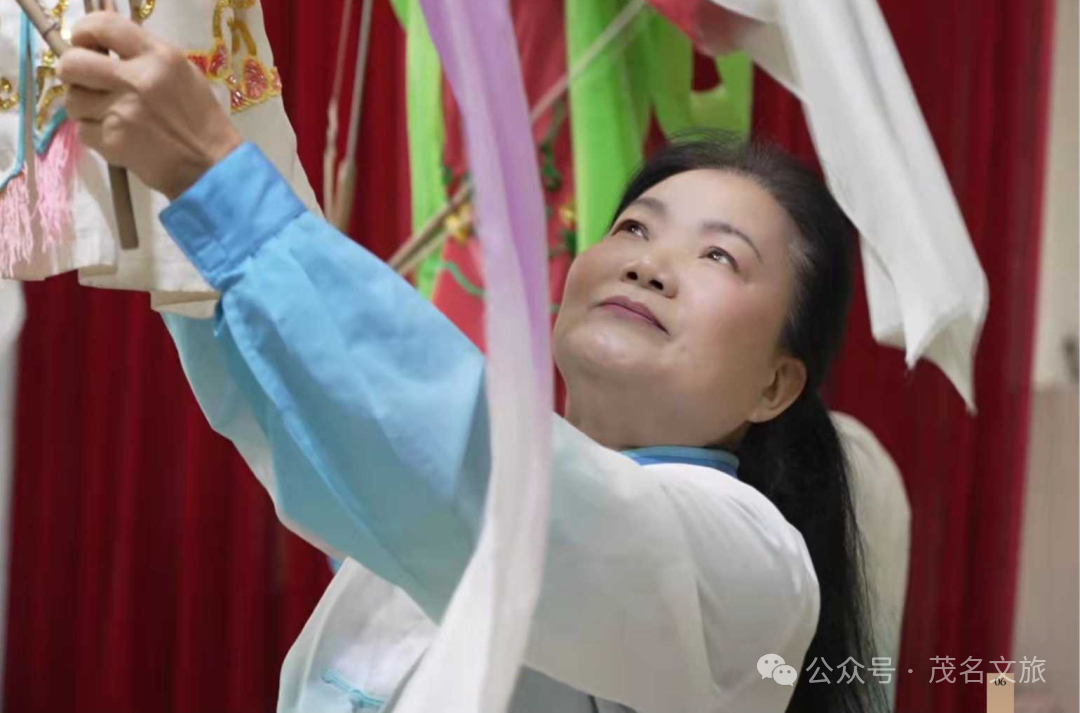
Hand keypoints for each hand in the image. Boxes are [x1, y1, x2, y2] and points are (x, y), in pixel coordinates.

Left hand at [57, 11, 242, 199]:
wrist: (212, 164)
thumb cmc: (200, 118)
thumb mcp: (182, 73)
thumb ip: (144, 56)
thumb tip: (103, 49)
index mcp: (159, 57)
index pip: (104, 26)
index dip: (84, 31)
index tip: (84, 43)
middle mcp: (137, 80)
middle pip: (73, 63)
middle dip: (72, 72)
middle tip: (84, 82)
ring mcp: (122, 112)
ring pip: (73, 100)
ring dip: (85, 107)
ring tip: (109, 115)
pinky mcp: (113, 141)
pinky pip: (83, 131)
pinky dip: (96, 135)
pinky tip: (119, 137)